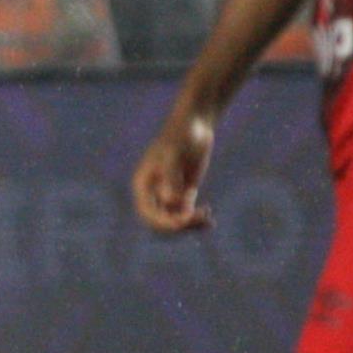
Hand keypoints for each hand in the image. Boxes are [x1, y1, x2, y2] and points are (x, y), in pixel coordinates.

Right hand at [131, 105, 216, 234]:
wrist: (195, 126)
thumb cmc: (181, 135)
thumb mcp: (175, 153)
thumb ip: (170, 176)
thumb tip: (169, 202)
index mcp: (143, 184)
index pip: (148, 214)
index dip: (164, 222)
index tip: (184, 220)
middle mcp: (153, 193)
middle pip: (160, 222)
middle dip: (179, 226)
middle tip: (199, 218)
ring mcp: (168, 195)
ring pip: (174, 222)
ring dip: (190, 225)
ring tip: (207, 219)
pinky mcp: (184, 194)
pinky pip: (186, 215)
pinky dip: (196, 220)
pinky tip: (209, 220)